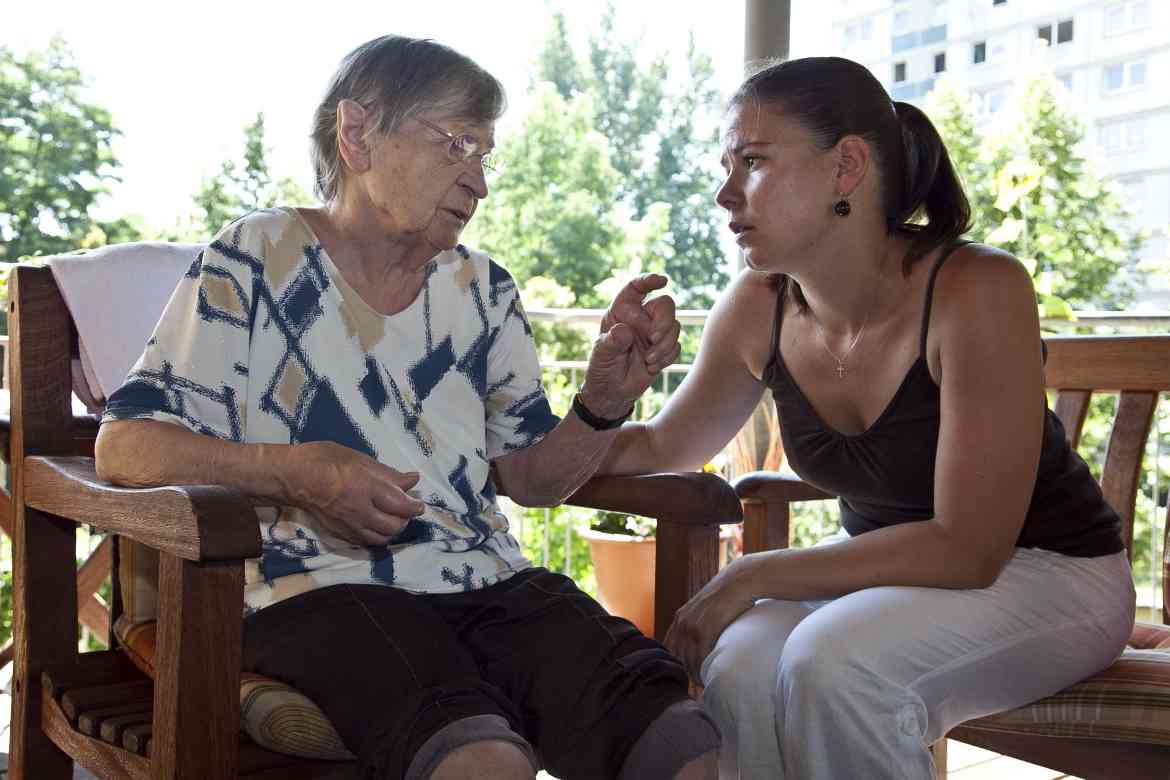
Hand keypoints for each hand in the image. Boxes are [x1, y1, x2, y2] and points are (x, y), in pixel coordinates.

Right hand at [286, 441, 426, 545]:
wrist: (293, 478)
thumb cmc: (325, 459)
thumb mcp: (360, 459)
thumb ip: (388, 473)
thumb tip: (412, 479)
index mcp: (368, 488)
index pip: (402, 506)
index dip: (415, 507)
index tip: (419, 504)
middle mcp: (361, 511)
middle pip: (395, 526)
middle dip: (406, 519)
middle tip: (406, 509)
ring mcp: (350, 525)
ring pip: (382, 538)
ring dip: (392, 530)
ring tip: (392, 518)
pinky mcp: (340, 533)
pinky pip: (366, 541)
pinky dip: (377, 536)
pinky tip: (376, 525)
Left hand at [600, 273, 682, 375]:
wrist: (612, 390)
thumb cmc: (602, 367)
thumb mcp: (601, 354)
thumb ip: (611, 342)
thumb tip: (624, 331)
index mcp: (622, 311)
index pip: (636, 288)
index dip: (648, 280)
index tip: (662, 281)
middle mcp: (640, 317)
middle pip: (665, 304)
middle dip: (663, 321)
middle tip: (653, 338)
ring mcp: (654, 332)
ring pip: (675, 326)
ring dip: (665, 345)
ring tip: (648, 360)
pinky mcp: (664, 348)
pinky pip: (677, 346)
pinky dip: (667, 357)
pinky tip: (651, 367)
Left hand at [663, 556, 758, 683]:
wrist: (741, 580)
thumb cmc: (729, 597)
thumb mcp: (707, 609)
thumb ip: (700, 623)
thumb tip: (703, 641)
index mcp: (680, 618)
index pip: (668, 648)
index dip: (674, 664)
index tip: (682, 678)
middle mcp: (681, 622)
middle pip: (675, 657)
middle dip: (682, 674)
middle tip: (691, 689)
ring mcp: (691, 625)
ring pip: (686, 660)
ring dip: (693, 676)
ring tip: (701, 688)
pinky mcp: (704, 628)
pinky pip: (699, 656)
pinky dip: (702, 670)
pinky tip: (707, 679)